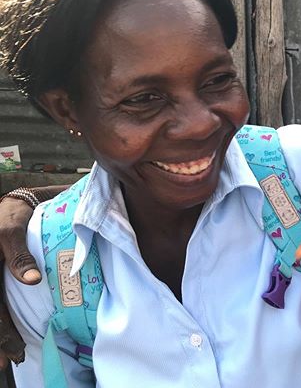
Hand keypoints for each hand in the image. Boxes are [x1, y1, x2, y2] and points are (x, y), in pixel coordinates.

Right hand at [0, 195, 39, 366]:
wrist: (9, 204)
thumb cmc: (9, 217)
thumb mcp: (11, 232)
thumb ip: (18, 256)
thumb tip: (32, 281)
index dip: (2, 333)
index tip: (14, 352)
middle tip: (10, 362)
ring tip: (6, 356)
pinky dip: (1, 319)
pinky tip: (6, 332)